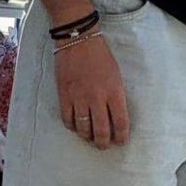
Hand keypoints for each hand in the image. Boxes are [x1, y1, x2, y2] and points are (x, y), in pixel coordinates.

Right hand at [54, 33, 129, 149]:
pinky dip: (72, 126)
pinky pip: (67, 120)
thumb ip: (116, 95)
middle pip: (101, 131)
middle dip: (103, 143)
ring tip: (90, 138)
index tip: (120, 141)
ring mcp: (79, 98)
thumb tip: (115, 115)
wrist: (78, 40)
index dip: (121, 136)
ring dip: (88, 137)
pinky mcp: (64, 96)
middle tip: (104, 145)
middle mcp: (97, 98)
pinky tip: (76, 126)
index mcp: (114, 91)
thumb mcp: (116, 75)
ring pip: (83, 129)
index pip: (120, 123)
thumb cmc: (100, 56)